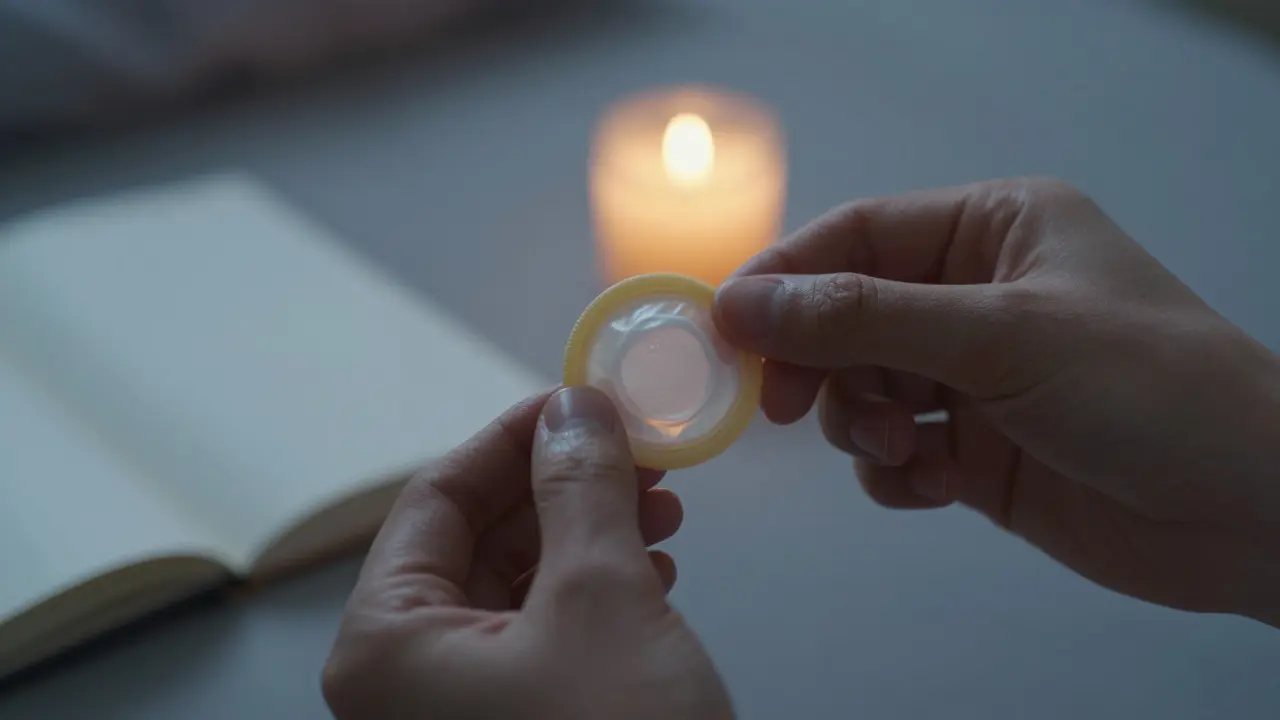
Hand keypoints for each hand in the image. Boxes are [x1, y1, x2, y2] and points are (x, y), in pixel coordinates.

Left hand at [322, 387, 732, 719]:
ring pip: (515, 584)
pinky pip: (538, 634)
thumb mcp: (601, 599)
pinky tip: (650, 568)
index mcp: (386, 643)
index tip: (581, 398)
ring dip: (587, 533)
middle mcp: (404, 679)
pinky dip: (593, 590)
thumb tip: (574, 408)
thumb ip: (581, 489)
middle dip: (562, 485)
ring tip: (658, 506)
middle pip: (476, 539)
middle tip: (634, 450)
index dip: (514, 436)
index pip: (436, 498)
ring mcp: (453, 711)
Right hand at [714, 178, 1279, 625]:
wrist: (1253, 514)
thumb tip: (742, 303)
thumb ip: (862, 319)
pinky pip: (896, 451)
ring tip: (900, 452)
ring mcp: (977, 377)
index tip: (728, 330)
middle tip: (792, 409)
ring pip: (865, 389)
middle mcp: (978, 296)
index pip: (859, 236)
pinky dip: (895, 471)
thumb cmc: (1141, 390)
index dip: (787, 278)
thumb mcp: (999, 336)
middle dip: (823, 365)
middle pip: (849, 316)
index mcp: (993, 230)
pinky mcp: (979, 451)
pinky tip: (932, 487)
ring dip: (861, 425)